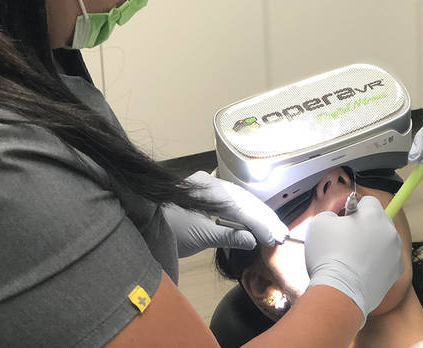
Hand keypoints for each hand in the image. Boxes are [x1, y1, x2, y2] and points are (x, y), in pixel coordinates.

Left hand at [161, 171, 288, 257]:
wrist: (141, 224)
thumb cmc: (167, 231)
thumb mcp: (199, 236)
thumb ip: (229, 235)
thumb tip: (254, 239)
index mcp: (206, 188)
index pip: (240, 205)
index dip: (259, 222)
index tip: (275, 237)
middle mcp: (208, 181)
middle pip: (243, 199)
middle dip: (263, 218)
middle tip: (281, 234)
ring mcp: (207, 186)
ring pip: (239, 199)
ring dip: (256, 216)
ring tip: (273, 230)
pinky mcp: (206, 194)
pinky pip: (231, 202)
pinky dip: (245, 214)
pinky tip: (255, 222)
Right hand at [305, 195, 403, 325]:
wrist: (339, 293)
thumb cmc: (328, 256)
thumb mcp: (319, 222)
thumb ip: (332, 214)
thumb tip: (338, 219)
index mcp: (374, 215)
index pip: (369, 201)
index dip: (355, 209)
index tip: (345, 220)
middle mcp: (389, 231)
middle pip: (379, 220)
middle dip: (366, 226)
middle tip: (347, 239)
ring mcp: (395, 252)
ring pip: (383, 240)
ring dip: (372, 244)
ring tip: (353, 258)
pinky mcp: (396, 272)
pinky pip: (386, 260)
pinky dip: (376, 262)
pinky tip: (360, 270)